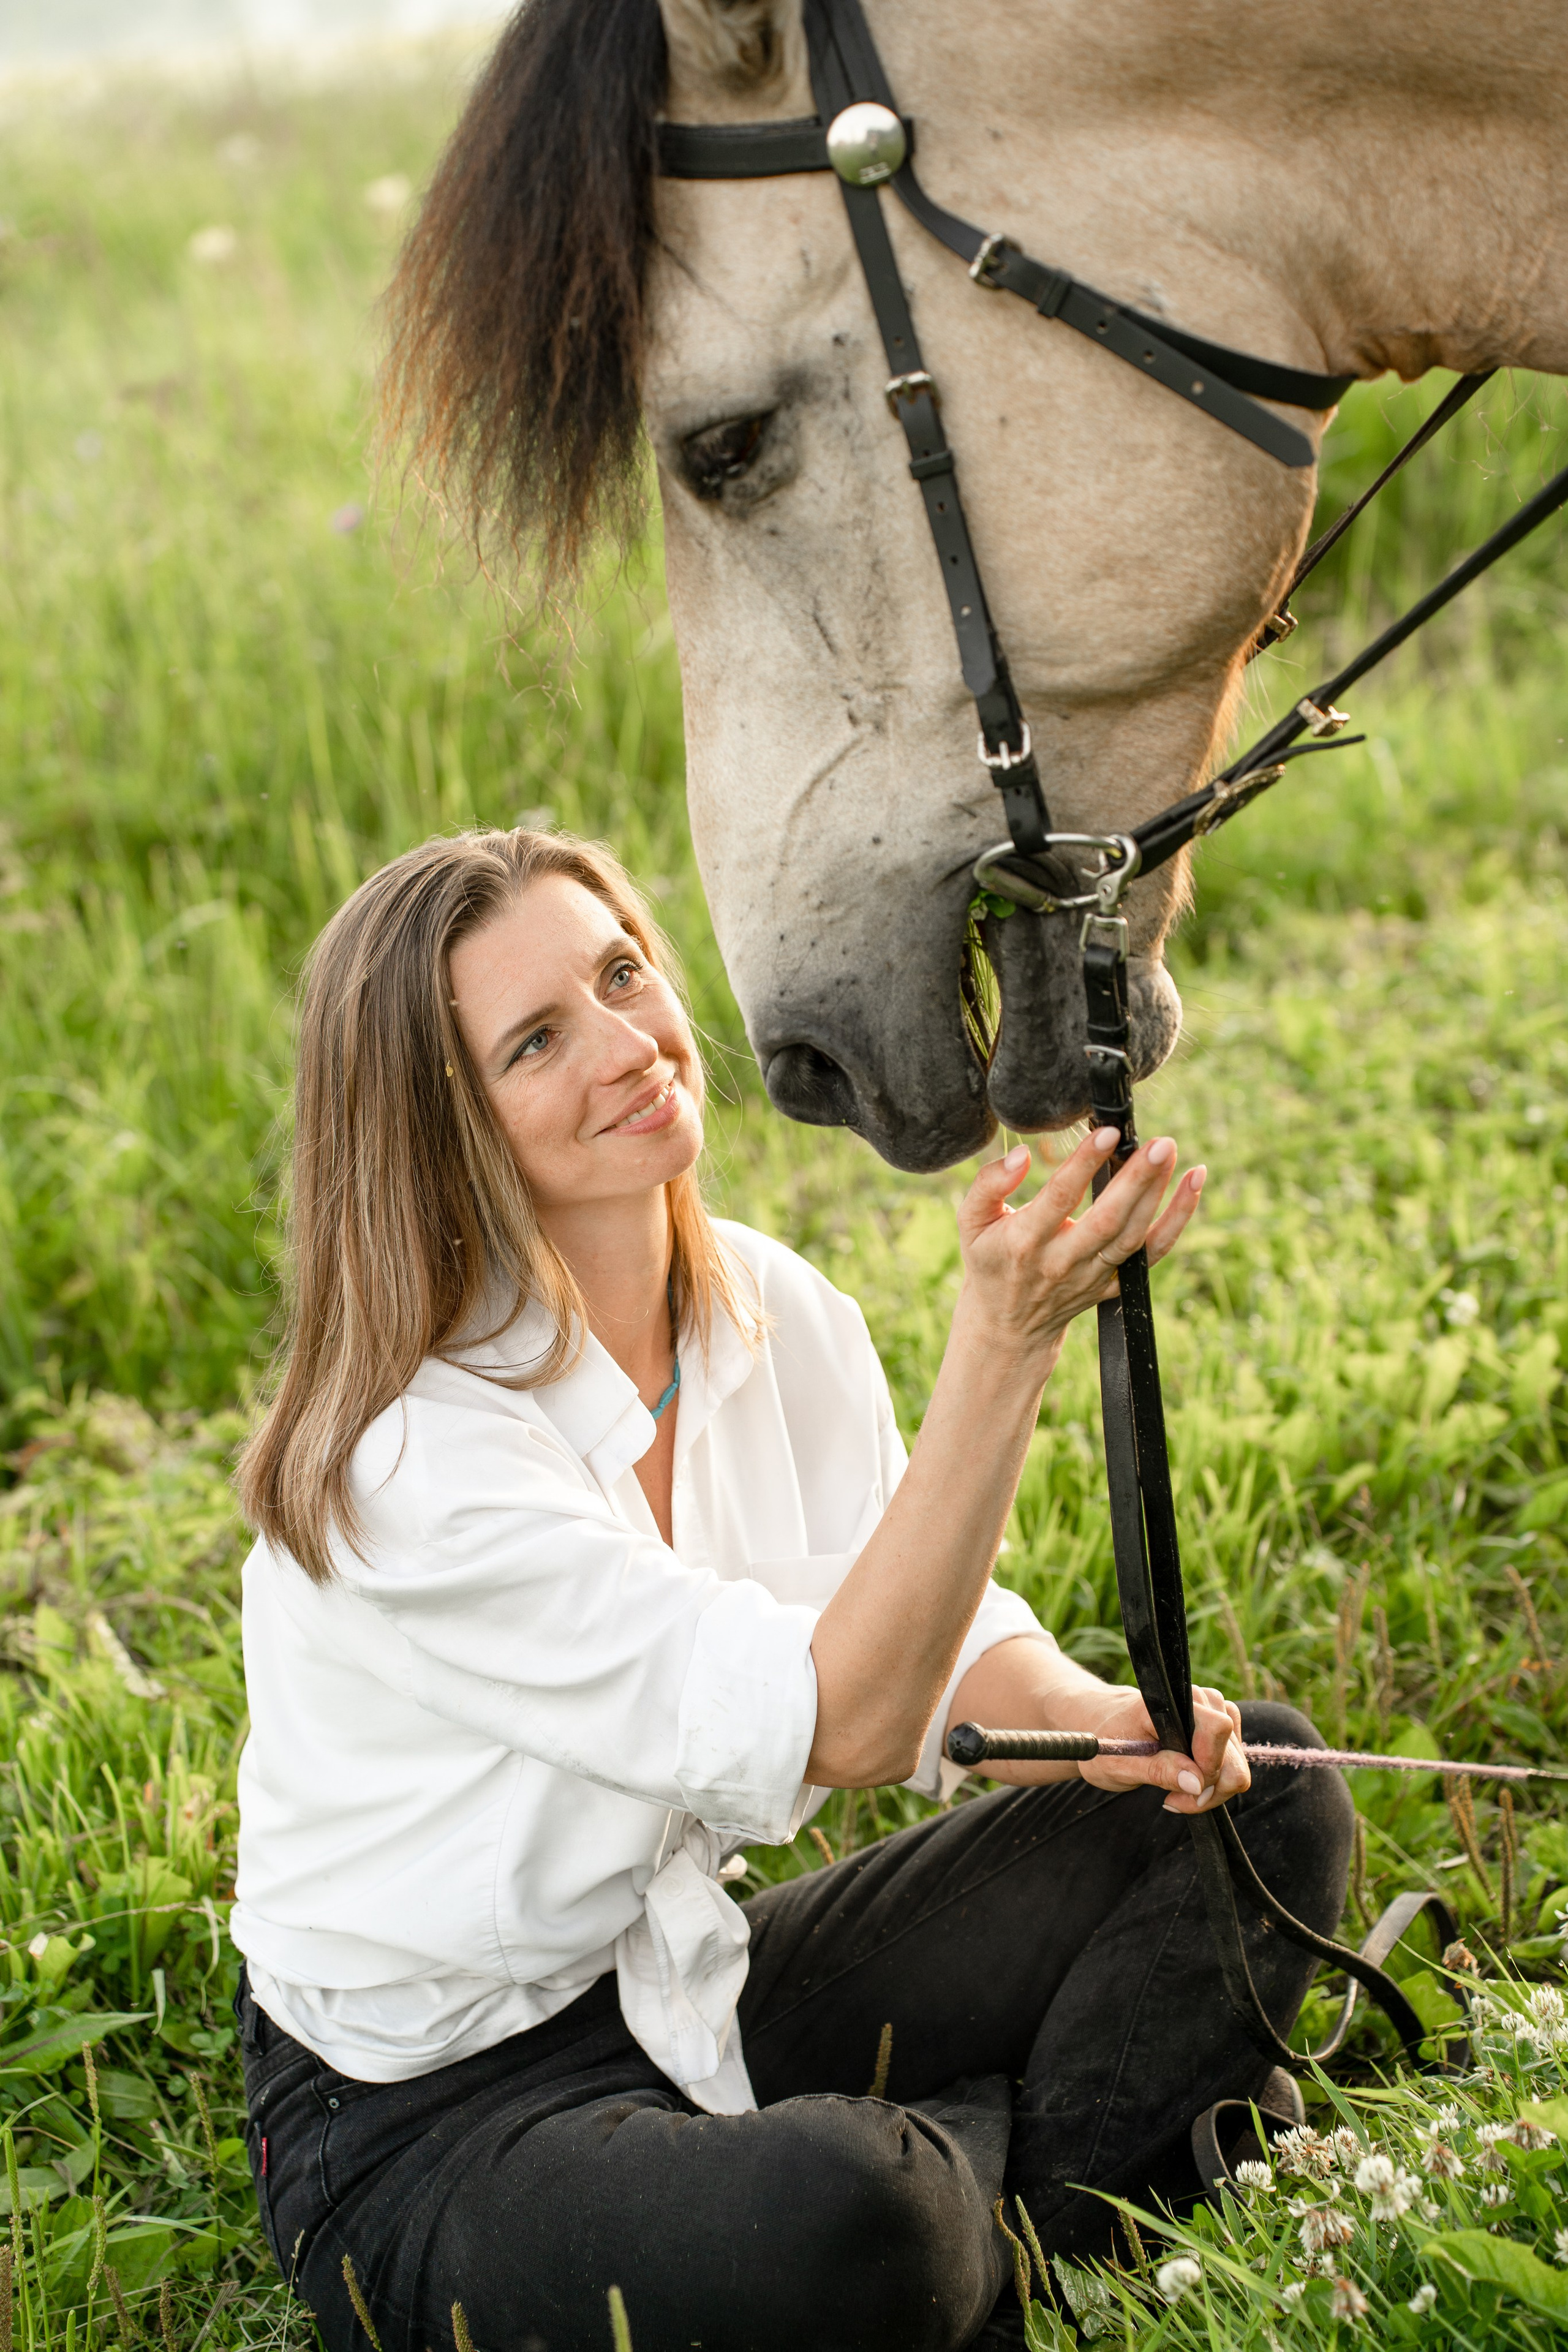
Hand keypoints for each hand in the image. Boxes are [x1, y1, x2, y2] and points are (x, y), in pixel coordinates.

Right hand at [954, 1127, 1204, 1376]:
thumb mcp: (971, 1223)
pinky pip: (1153, 1253)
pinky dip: (1178, 1220)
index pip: (1060, 1197)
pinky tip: (1193, 1184)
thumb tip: (1020, 1156)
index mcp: (1025, 1242)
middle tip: (1158, 1143)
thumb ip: (987, 1185)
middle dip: (1137, 1180)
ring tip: (1171, 1152)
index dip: (1084, 1164)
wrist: (1009, 1325)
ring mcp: (1093, 1276)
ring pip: (1134, 1236)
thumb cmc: (991, 1261)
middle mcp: (1063, 1261)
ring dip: (1159, 1194)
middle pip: (1108, 1219)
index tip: (1107, 1133)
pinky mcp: (1115, 1285)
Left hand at [1071, 1679, 1250, 1812]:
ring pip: (1236, 1761)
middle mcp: (1196, 1700)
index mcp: (1168, 1703)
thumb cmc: (1104, 1743)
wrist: (1101, 1726)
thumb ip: (1159, 1770)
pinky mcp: (1215, 1727)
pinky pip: (1233, 1762)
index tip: (1188, 1789)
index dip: (1210, 1764)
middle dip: (1211, 1787)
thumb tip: (1196, 1783)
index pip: (1217, 1727)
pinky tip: (1189, 1786)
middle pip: (1232, 1751)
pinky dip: (1215, 1782)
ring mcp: (1210, 1712)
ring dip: (1213, 1788)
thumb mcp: (1120, 1765)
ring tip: (1178, 1794)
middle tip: (1176, 1800)